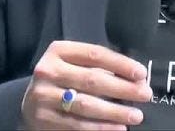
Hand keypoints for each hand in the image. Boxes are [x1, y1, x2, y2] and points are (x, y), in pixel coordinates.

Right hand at [21, 40, 150, 130]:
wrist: (30, 104)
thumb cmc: (60, 80)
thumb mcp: (72, 65)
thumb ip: (97, 67)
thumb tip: (134, 78)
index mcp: (58, 51)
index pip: (94, 55)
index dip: (120, 64)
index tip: (141, 73)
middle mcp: (48, 71)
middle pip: (92, 80)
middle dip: (123, 88)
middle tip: (144, 94)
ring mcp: (44, 96)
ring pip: (86, 104)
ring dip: (115, 111)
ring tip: (136, 115)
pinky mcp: (45, 119)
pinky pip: (78, 125)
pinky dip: (101, 128)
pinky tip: (119, 128)